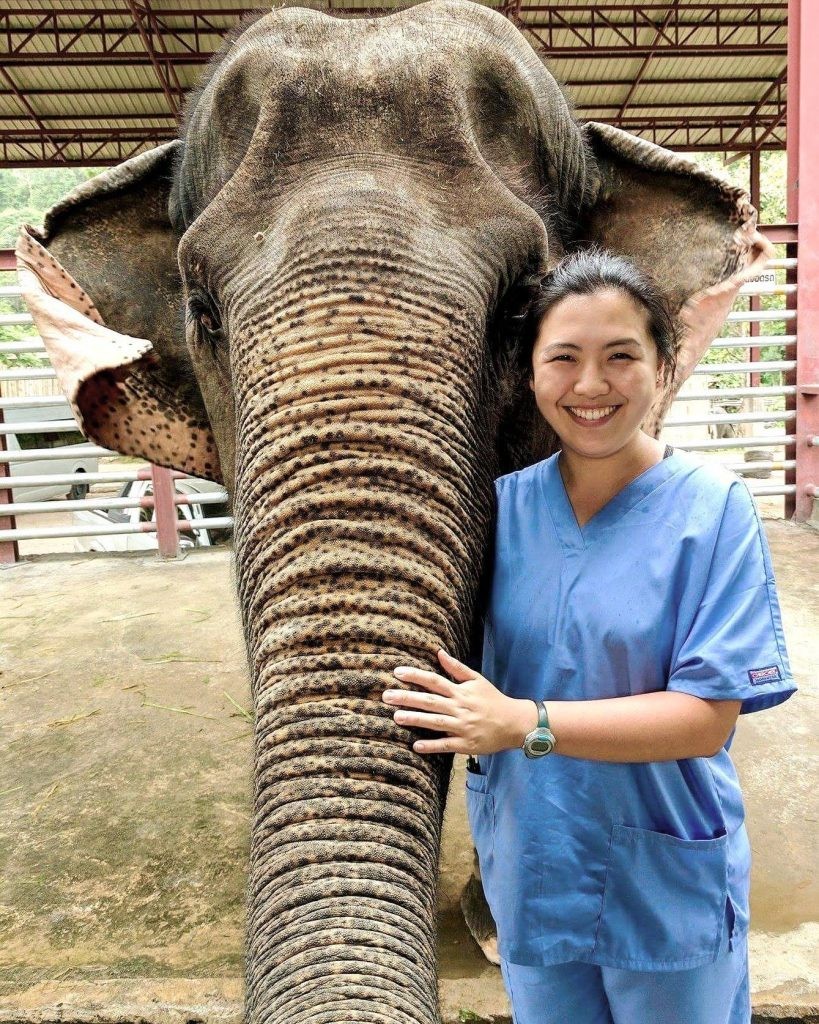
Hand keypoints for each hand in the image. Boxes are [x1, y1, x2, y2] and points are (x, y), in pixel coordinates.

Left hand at [381, 648, 535, 755]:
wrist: (514, 723)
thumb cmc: (493, 699)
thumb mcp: (477, 680)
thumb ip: (456, 667)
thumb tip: (439, 652)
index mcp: (461, 692)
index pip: (434, 681)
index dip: (415, 676)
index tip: (397, 673)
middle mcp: (460, 708)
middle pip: (430, 701)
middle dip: (407, 698)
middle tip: (386, 696)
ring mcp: (462, 727)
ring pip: (435, 722)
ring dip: (415, 720)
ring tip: (396, 717)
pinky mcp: (466, 744)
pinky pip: (446, 745)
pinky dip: (432, 746)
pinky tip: (416, 745)